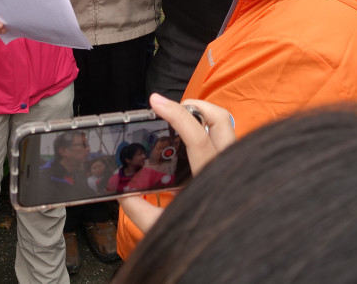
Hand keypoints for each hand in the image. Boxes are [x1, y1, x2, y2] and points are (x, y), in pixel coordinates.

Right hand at [118, 95, 236, 233]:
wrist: (235, 255)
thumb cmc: (204, 244)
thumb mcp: (163, 229)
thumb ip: (139, 210)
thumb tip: (122, 191)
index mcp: (211, 179)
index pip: (198, 137)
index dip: (176, 114)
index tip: (156, 102)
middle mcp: (228, 168)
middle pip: (221, 120)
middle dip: (196, 105)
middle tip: (173, 107)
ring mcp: (234, 168)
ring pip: (226, 129)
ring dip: (203, 118)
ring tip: (180, 121)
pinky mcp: (234, 171)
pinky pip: (224, 143)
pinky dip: (207, 135)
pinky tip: (189, 146)